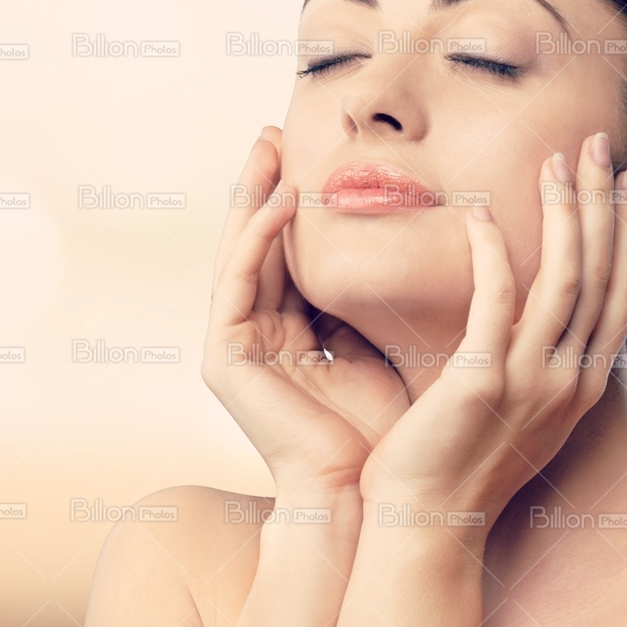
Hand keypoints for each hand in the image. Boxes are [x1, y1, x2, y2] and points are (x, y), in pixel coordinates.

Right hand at [202, 126, 411, 498]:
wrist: (366, 495)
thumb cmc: (384, 431)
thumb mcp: (379, 344)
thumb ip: (370, 300)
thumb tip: (403, 241)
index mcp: (286, 334)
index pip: (286, 253)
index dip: (292, 204)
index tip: (308, 154)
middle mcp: (253, 334)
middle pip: (254, 244)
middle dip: (261, 186)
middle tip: (273, 131)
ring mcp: (233, 346)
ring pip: (238, 252)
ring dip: (252, 197)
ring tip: (270, 147)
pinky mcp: (223, 358)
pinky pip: (238, 282)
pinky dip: (258, 237)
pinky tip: (280, 200)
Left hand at [357, 131, 626, 527]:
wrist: (425, 522)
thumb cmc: (459, 459)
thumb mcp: (518, 404)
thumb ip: (533, 354)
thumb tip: (532, 307)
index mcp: (582, 384)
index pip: (619, 291)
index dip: (623, 231)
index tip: (617, 178)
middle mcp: (570, 381)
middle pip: (603, 275)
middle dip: (604, 204)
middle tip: (597, 145)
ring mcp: (531, 383)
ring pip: (564, 281)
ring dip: (564, 214)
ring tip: (554, 162)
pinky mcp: (482, 383)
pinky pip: (495, 303)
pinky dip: (494, 254)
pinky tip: (478, 216)